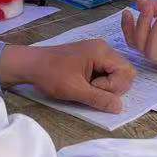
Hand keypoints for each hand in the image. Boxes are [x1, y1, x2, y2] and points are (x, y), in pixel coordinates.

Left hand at [0, 39, 135, 112]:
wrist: (30, 64)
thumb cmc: (51, 74)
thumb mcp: (75, 90)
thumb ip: (99, 99)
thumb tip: (119, 108)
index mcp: (102, 51)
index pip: (126, 72)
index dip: (113, 86)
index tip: (92, 88)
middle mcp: (104, 48)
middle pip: (125, 71)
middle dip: (113, 86)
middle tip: (91, 89)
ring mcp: (97, 51)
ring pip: (116, 72)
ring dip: (106, 85)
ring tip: (87, 87)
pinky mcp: (91, 57)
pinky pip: (106, 70)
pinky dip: (100, 81)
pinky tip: (85, 83)